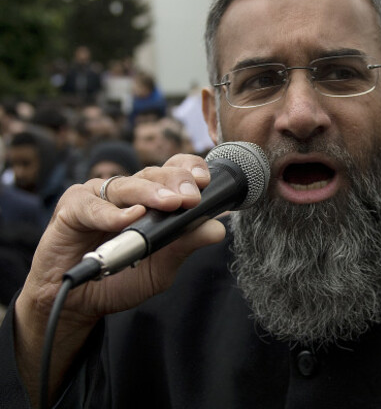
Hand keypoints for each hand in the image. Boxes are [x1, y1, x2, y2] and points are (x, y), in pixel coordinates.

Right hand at [13, 153, 225, 405]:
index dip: (190, 170)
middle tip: (191, 198)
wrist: (79, 301)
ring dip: (150, 193)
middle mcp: (128, 192)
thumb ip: (186, 246)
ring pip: (127, 185)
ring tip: (169, 203)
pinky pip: (93, 206)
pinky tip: (128, 218)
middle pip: (155, 173)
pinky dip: (111, 214)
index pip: (174, 171)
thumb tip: (218, 229)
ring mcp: (100, 196)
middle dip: (176, 182)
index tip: (205, 181)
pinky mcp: (72, 208)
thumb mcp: (162, 267)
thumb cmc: (121, 278)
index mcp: (152, 198)